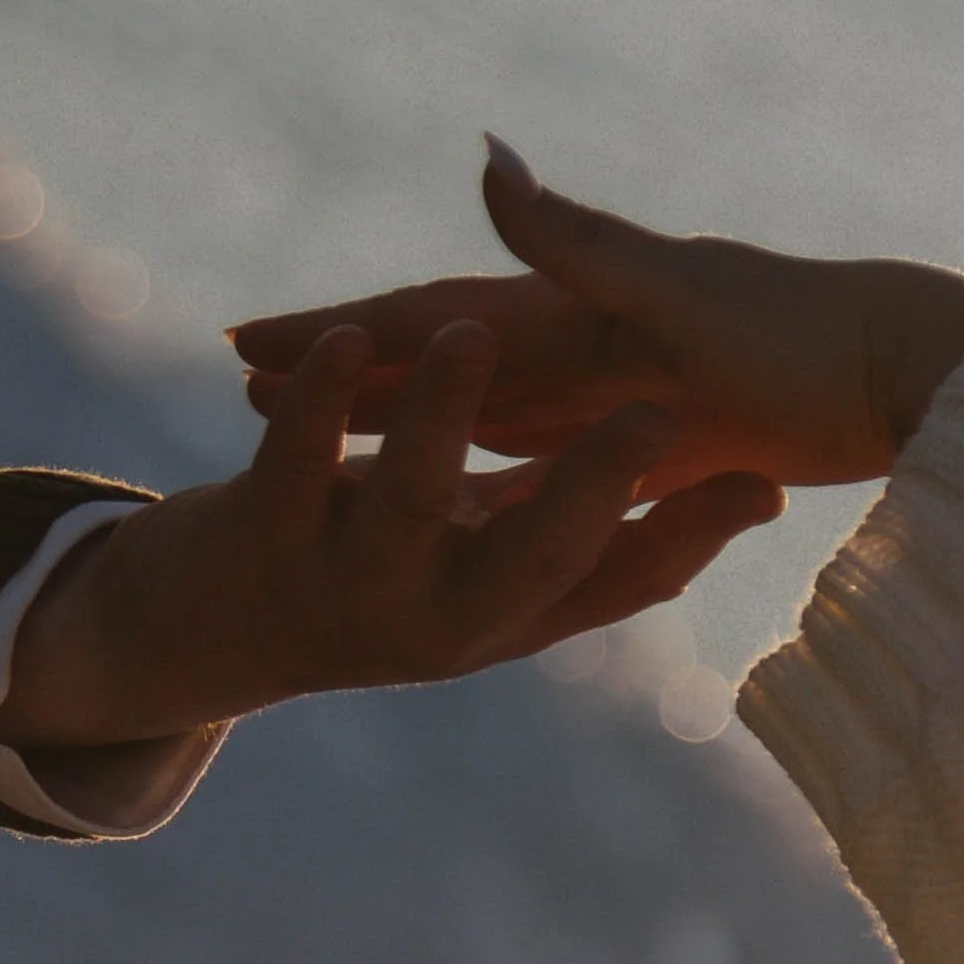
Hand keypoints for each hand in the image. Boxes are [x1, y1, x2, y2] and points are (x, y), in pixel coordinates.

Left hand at [0, 317, 783, 749]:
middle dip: (593, 488)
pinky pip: (295, 464)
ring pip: (407, 501)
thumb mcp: (501, 563)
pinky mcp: (258, 536)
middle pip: (529, 555)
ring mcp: (343, 583)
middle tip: (655, 417)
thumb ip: (618, 530)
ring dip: (445, 419)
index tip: (757, 478)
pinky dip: (319, 403)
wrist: (197, 629)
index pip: (613, 578)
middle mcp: (432, 617)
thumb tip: (765, 487)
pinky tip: (349, 337)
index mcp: (503, 614)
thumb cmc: (383, 577)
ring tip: (478, 335)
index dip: (682, 534)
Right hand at [229, 141, 963, 491]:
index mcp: (575, 307)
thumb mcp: (676, 293)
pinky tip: (445, 480)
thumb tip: (484, 157)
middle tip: (237, 379)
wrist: (912, 374)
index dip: (333, 335)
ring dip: (396, 413)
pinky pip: (540, 451)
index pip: (426, 319)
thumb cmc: (803, 335)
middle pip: (435, 359)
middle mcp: (583, 341)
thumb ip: (574, 242)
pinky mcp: (653, 435)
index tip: (241, 343)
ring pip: (476, 405)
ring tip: (310, 425)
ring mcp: (615, 389)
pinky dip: (481, 459)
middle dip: (340, 367)